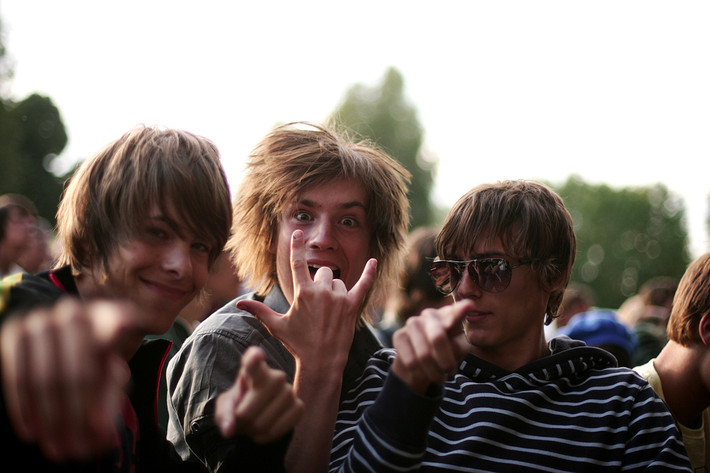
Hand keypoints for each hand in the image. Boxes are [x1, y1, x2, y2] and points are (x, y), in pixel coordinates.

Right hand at [0, 298, 130, 461]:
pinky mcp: (15, 333)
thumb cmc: (96, 362)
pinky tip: (32, 434)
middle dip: (78, 418)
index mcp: (110, 316)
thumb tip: (102, 435)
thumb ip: (111, 400)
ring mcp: (43, 320)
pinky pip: (17, 376)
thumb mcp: (112, 377)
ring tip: (59, 451)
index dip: (115, 381)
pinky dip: (24, 408)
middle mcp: (76, 312)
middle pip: (80, 373)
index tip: (105, 431)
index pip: (115, 348)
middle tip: (79, 452)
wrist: (60, 334)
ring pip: (46, 378)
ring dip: (51, 420)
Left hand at [215, 346, 303, 442]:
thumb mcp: (225, 406)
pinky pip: (276, 431)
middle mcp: (276, 376)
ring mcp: (290, 391)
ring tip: (254, 422)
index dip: (254, 359)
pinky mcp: (299, 407)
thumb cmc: (240, 404)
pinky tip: (265, 429)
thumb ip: (224, 415)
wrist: (259, 413)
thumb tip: (229, 430)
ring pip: (262, 424)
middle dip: (241, 421)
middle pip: (248, 411)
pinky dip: (266, 436)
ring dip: (253, 431)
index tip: (256, 355)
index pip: (253, 362)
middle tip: (242, 417)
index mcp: (254, 370)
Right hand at [237, 230, 376, 368]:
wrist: (321, 362)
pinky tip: (374, 262)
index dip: (297, 247)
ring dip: (335, 290)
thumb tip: (239, 303)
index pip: (298, 263)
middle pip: (323, 272)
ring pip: (339, 281)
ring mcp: (339, 298)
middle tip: (317, 305)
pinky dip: (370, 273)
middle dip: (320, 283)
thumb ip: (259, 311)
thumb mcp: (277, 326)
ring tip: (329, 311)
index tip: (298, 233)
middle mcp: (322, 292)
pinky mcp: (353, 306)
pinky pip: (363, 284)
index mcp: (303, 293)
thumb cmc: (298, 344)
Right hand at [391, 299, 472, 393]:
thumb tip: (448, 345)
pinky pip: (411, 361)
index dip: (460, 310)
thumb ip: (456, 346)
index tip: (469, 305)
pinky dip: (420, 373)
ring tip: (438, 374)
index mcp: (449, 315)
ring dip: (434, 372)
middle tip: (450, 372)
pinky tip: (424, 371)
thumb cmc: (447, 351)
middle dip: (445, 361)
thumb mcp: (458, 350)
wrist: (422, 361)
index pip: (455, 313)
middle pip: (437, 338)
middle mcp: (430, 314)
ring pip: (424, 354)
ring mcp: (413, 322)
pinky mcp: (399, 334)